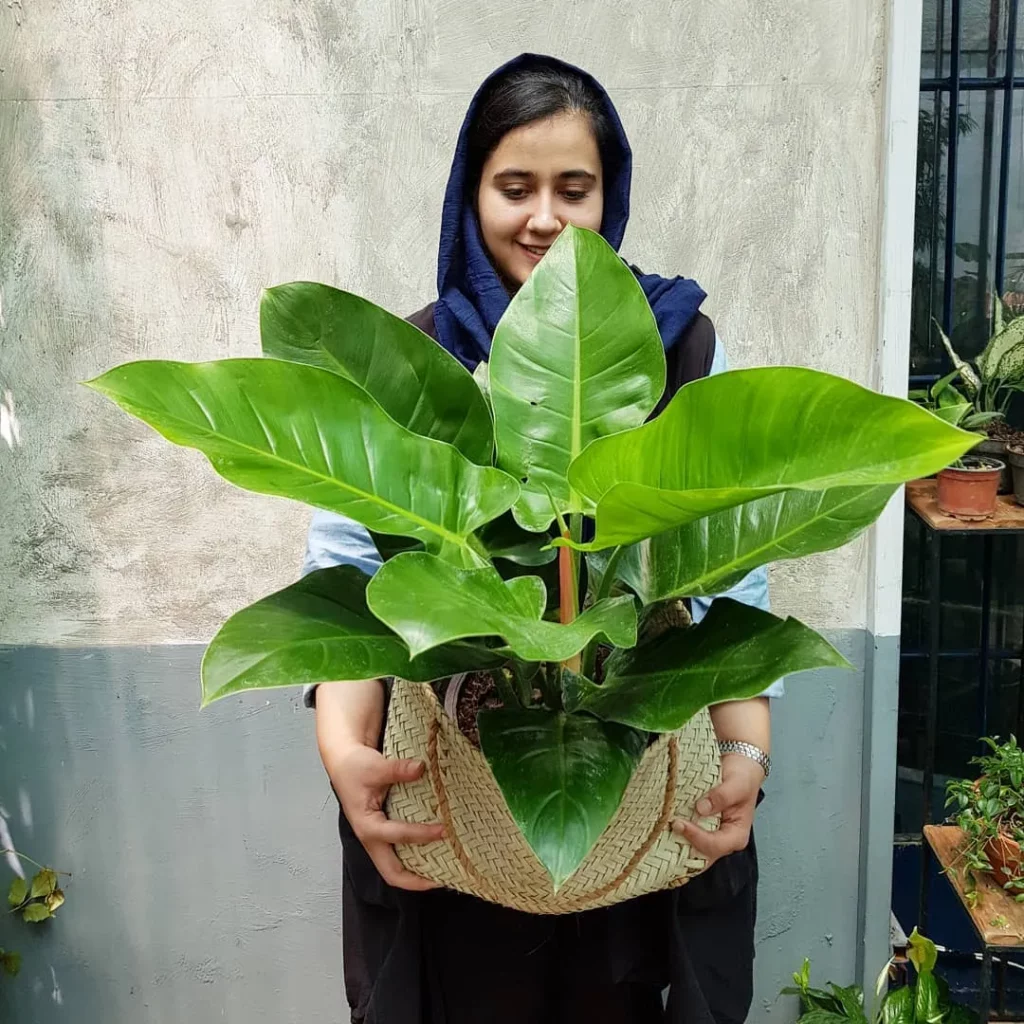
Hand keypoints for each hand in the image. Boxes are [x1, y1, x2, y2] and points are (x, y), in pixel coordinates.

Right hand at [326, 741, 444, 891]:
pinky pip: (398, 854)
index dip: (421, 835)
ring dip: (417, 874)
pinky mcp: (383, 834)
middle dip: (417, 881)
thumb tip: (420, 768)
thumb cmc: (355, 767)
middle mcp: (371, 839)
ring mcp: (377, 839)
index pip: (397, 836)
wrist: (343, 762)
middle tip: (443, 878)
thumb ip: (398, 769)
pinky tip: (433, 853)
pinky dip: (415, 859)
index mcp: (367, 826)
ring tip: (443, 872)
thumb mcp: (375, 767)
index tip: (443, 830)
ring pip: (396, 867)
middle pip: (392, 873)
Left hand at [671, 752, 763, 863]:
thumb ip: (722, 796)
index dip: (696, 837)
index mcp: (737, 835)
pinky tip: (663, 826)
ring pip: (691, 851)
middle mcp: (723, 841)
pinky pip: (686, 839)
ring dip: (676, 843)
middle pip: (701, 856)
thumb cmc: (742, 778)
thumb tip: (701, 808)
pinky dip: (675, 835)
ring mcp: (710, 836)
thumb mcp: (737, 783)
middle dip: (682, 848)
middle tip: (665, 831)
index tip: (679, 823)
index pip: (714, 845)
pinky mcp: (700, 829)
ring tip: (660, 830)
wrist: (740, 769)